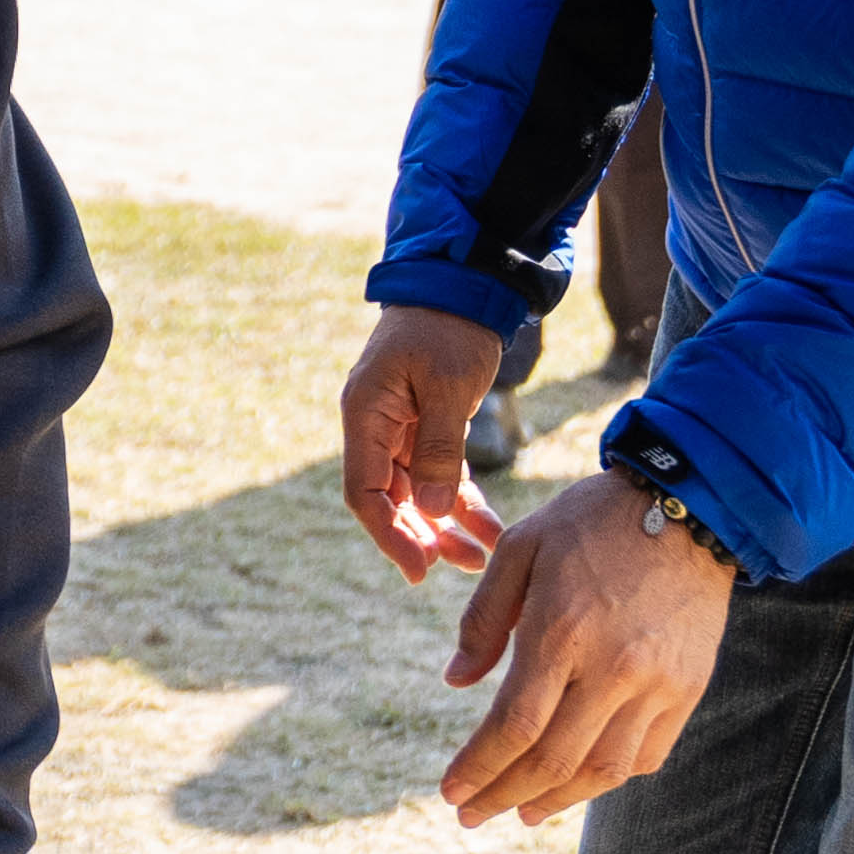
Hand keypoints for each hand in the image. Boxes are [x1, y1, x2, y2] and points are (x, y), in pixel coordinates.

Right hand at [340, 304, 512, 581]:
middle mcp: (375, 426)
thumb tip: (435, 513)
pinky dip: (460, 501)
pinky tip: (488, 527)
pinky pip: (439, 475)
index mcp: (365, 415)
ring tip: (481, 557)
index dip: (389, 533)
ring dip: (445, 526)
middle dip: (423, 537)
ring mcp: (399, 428)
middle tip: (461, 566)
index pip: (365, 492)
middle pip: (390, 499)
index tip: (421, 569)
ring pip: (417, 493)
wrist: (463, 285)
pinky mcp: (426, 426)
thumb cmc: (449, 328)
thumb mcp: (447, 387)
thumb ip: (439, 450)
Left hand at [435, 472, 732, 828]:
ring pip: (602, 771)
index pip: (514, 726)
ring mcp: (657, 684)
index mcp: (561, 630)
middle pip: (552, 760)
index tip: (450, 791)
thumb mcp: (520, 549)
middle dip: (503, 795)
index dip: (479, 767)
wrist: (687, 507)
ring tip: (519, 811)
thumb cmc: (589, 522)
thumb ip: (484, 619)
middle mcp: (613, 667)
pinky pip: (647, 756)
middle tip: (470, 814)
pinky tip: (576, 783)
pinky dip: (607, 779)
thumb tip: (456, 683)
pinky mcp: (688, 689)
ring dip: (555, 801)